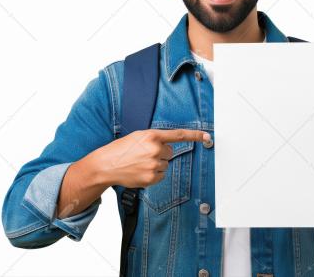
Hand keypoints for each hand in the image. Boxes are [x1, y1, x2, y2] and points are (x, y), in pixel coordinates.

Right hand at [90, 129, 209, 187]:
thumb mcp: (137, 137)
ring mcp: (154, 165)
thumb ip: (154, 139)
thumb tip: (168, 147)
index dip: (195, 135)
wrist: (107, 165)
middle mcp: (155, 149)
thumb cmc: (121, 149)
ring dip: (156, 164)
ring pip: (165, 164)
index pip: (178, 135)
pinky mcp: (152, 178)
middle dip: (160, 153)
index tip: (207, 136)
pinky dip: (153, 174)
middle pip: (170, 152)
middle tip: (144, 154)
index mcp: (152, 136)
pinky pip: (161, 175)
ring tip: (140, 163)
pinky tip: (140, 171)